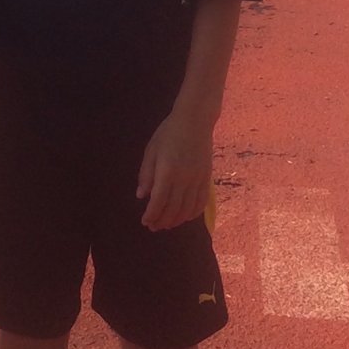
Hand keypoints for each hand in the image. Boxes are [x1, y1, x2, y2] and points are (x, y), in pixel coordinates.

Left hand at [135, 110, 213, 231]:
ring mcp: (197, 181)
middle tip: (153, 226)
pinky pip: (201, 202)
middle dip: (162, 221)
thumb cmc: (168, 133)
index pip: (158, 201)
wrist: (195, 121)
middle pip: (173, 209)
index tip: (145, 221)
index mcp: (167, 172)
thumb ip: (146, 174)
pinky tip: (185, 217)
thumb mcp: (151, 150)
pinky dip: (193, 213)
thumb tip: (141, 195)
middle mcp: (183, 180)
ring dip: (176, 220)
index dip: (151, 215)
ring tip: (167, 224)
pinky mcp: (207, 179)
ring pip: (187, 209)